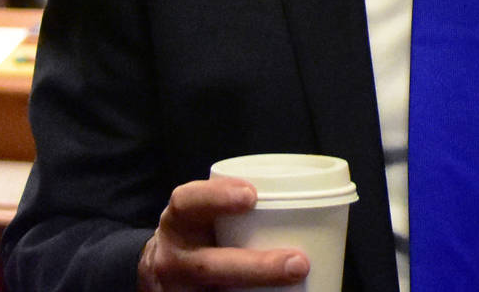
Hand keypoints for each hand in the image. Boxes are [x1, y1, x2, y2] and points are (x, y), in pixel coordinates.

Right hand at [136, 178, 309, 290]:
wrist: (162, 269)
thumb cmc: (203, 232)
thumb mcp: (207, 213)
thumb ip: (244, 208)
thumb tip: (315, 202)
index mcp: (179, 221)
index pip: (187, 202)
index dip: (217, 197)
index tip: (252, 196)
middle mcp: (172, 257)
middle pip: (207, 266)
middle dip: (255, 267)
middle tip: (298, 263)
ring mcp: (175, 289)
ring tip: (294, 285)